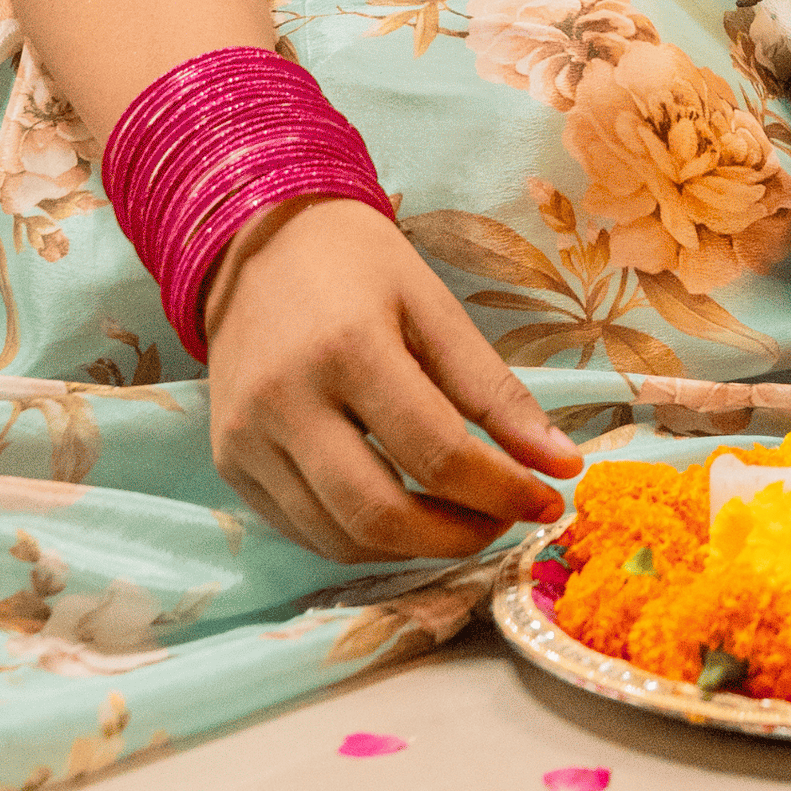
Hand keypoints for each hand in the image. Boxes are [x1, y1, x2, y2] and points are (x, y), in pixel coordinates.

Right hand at [203, 197, 583, 565]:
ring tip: (461, 517)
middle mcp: (285, 402)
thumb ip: (496, 390)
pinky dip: (364, 539)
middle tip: (504, 522)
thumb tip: (561, 463)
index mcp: (348, 348)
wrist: (257, 242)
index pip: (436, 453)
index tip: (548, 500)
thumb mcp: (436, 306)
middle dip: (458, 538)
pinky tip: (404, 511)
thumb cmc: (359, 268)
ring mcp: (246, 439)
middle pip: (379, 515)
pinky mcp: (228, 463)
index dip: (502, 491)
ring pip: (340, 539)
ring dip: (414, 547)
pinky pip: (305, 530)